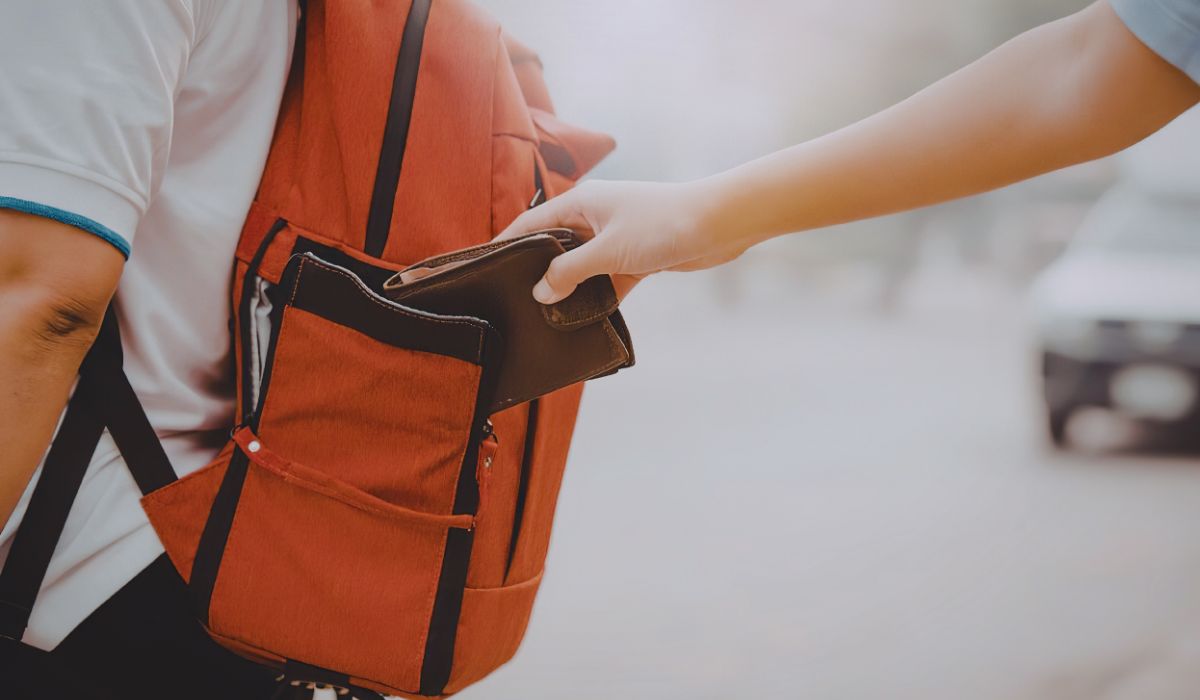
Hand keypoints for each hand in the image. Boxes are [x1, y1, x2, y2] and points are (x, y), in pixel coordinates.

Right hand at [498, 179, 750, 303]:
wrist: (721, 224)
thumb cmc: (665, 223)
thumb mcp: (609, 250)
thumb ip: (571, 271)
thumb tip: (540, 290)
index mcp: (581, 202)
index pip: (530, 223)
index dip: (506, 244)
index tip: (484, 266)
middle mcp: (594, 216)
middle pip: (553, 246)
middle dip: (536, 272)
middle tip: (513, 300)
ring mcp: (616, 237)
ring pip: (581, 266)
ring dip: (569, 288)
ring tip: (545, 315)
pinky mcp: (636, 256)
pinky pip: (606, 279)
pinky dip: (597, 296)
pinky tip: (584, 318)